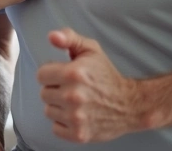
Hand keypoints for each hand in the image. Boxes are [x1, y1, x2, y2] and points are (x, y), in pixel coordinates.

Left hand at [37, 28, 143, 142]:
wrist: (129, 104)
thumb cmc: (107, 76)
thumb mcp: (91, 50)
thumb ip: (69, 38)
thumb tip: (52, 36)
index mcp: (73, 74)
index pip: (41, 75)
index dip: (52, 73)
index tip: (63, 75)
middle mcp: (73, 96)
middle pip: (44, 93)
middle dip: (55, 89)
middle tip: (72, 88)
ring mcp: (75, 117)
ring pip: (48, 111)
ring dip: (59, 107)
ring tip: (75, 102)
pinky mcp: (78, 134)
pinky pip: (56, 128)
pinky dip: (64, 123)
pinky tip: (76, 115)